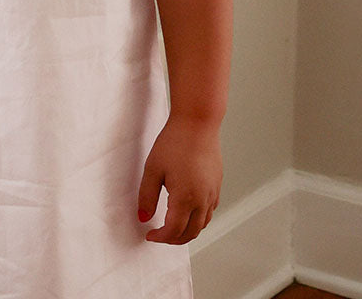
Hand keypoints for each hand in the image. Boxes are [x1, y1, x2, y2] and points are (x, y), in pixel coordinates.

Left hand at [137, 114, 222, 243]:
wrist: (197, 122)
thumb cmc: (174, 142)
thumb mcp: (153, 169)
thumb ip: (147, 196)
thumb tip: (144, 217)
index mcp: (186, 198)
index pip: (173, 231)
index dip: (160, 237)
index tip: (149, 235)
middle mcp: (203, 200)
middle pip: (191, 232)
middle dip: (174, 239)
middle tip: (160, 235)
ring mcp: (212, 192)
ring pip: (203, 223)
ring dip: (188, 230)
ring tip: (172, 226)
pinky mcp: (217, 184)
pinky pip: (210, 210)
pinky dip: (199, 218)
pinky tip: (188, 210)